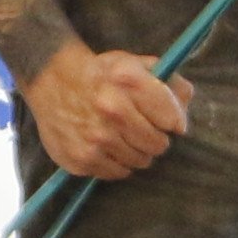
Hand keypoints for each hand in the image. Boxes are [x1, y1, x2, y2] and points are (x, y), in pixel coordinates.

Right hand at [23, 43, 193, 182]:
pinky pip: (117, 173)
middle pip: (158, 145)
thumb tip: (187, 102)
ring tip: (123, 136)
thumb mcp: (135, 64)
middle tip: (142, 129)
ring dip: (137, 152)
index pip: (172, 119)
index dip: (173, 121)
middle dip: (155, 138)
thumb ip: (167, 82)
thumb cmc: (100, 74)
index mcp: (129, 84)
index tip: (166, 120)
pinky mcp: (81, 159)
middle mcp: (112, 112)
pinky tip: (107, 146)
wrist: (50, 80)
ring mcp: (95, 139)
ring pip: (140, 162)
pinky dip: (117, 163)